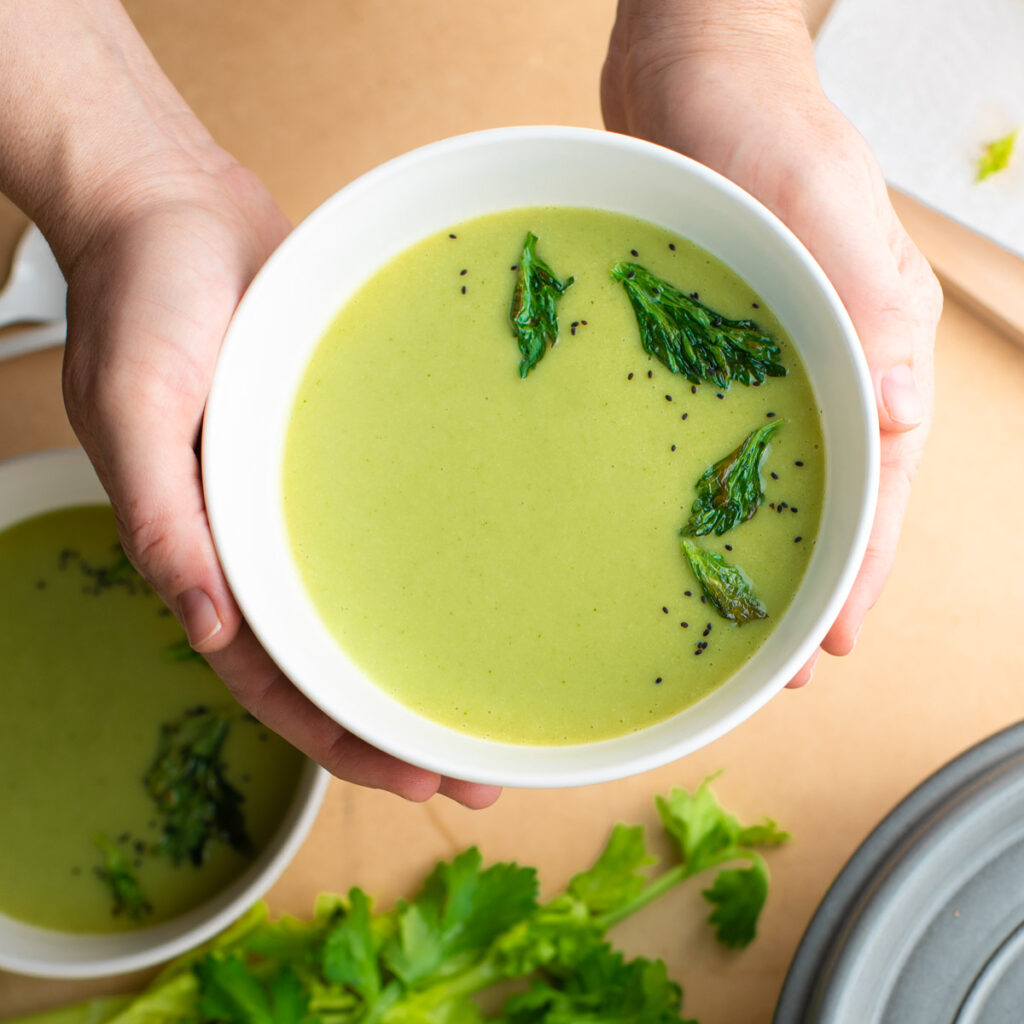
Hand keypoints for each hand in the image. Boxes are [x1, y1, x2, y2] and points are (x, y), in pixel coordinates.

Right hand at [0, 0, 498, 806]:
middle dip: (403, 724)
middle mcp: (261, 544)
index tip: (419, 778)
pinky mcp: (343, 451)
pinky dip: (432, 567)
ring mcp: (305, 500)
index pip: (276, 679)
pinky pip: (388, 526)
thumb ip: (158, 516)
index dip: (341, 739)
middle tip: (487, 771)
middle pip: (337, 659)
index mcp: (206, 553)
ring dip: (429, 657)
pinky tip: (490, 581)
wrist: (178, 209)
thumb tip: (198, 627)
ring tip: (504, 702)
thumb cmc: (143, 301)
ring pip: (370, 604)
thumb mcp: (134, 406)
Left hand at [602, 0, 940, 686]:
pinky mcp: (706, 343)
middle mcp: (828, 360)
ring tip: (720, 614)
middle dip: (805, 580)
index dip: (859, 570)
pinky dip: (701, 487)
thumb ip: (862, 304)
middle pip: (830, 494)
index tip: (828, 646)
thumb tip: (903, 420)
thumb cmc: (762, 120)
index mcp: (875, 341)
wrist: (687, 67)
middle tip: (768, 658)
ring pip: (773, 473)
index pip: (883, 481)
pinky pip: (711, 433)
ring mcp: (766, 356)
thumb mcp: (818, 201)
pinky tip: (668, 523)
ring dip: (753, 546)